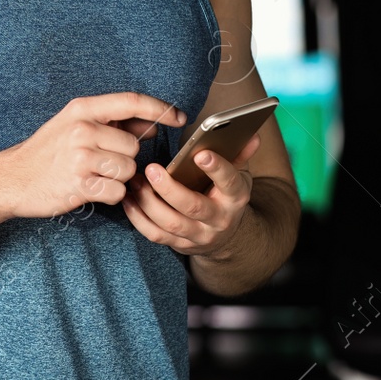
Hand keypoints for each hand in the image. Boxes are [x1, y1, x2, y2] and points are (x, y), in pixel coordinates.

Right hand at [0, 93, 187, 218]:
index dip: (159, 108)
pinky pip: (117, 192)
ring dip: (118, 179)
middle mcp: (82, 129)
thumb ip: (114, 123)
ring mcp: (80, 157)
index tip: (179, 117)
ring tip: (94, 176)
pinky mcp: (79, 184)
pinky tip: (90, 190)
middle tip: (101, 163)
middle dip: (125, 159)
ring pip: (128, 170)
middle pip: (133, 146)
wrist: (12, 178)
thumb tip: (152, 125)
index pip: (131, 101)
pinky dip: (109, 196)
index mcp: (83, 109)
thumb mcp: (75, 125)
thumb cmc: (47, 152)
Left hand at [121, 132, 261, 259]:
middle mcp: (218, 219)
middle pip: (193, 206)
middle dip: (170, 189)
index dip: (217, 168)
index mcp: (235, 197)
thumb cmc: (225, 194)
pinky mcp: (179, 245)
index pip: (229, 182)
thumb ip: (239, 154)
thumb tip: (252, 134)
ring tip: (135, 182)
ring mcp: (198, 235)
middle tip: (151, 169)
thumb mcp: (237, 174)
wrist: (225, 235)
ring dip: (149, 203)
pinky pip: (156, 235)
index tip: (201, 154)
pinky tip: (128, 200)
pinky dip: (138, 219)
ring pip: (171, 223)